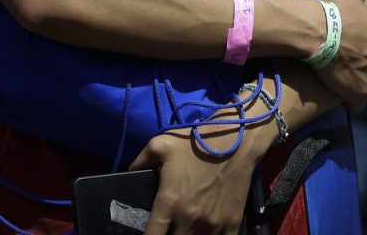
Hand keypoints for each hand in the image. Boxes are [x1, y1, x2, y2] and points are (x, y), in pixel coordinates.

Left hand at [130, 104, 275, 234]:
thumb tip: (130, 172)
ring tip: (185, 229)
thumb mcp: (160, 145)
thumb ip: (140, 161)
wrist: (236, 141)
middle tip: (168, 229)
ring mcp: (212, 225)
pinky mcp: (231, 225)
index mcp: (169, 203)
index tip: (150, 234)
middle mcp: (189, 219)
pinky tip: (206, 233)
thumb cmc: (195, 142)